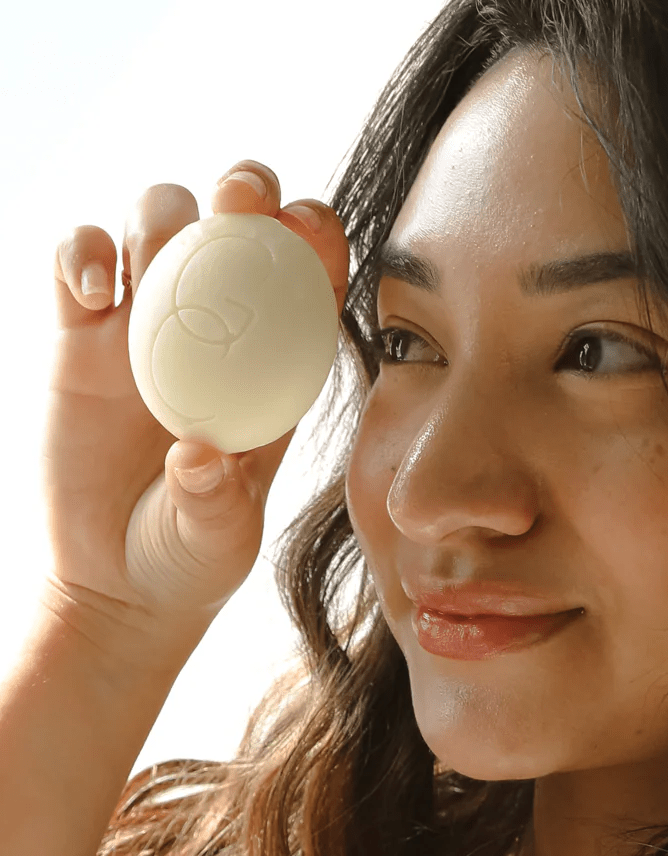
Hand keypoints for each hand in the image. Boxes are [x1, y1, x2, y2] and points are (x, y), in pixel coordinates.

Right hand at [46, 160, 348, 638]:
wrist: (114, 578)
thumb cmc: (189, 557)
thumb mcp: (216, 538)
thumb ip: (214, 501)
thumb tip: (195, 454)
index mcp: (275, 365)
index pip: (307, 280)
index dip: (316, 239)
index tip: (309, 228)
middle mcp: (218, 332)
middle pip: (236, 223)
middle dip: (245, 189)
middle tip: (240, 197)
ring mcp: (148, 327)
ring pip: (158, 221)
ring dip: (162, 214)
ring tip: (156, 263)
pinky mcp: (79, 337)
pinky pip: (77, 261)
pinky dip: (80, 252)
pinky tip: (91, 290)